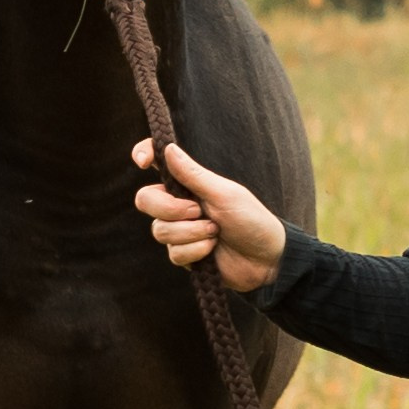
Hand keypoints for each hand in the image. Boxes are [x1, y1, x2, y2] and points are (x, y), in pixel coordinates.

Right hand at [132, 139, 287, 293]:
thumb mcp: (224, 194)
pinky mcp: (184, 255)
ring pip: (159, 230)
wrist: (265, 259)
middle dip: (169, 208)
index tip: (143, 162)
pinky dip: (196, 250)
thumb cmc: (251, 219)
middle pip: (146, 199)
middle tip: (198, 211)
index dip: (143, 154)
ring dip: (190, 232)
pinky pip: (174, 253)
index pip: (158, 162)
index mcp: (189, 183)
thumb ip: (194, 175)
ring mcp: (180, 230)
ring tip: (215, 232)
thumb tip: (169, 149)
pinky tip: (212, 249)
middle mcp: (179, 204)